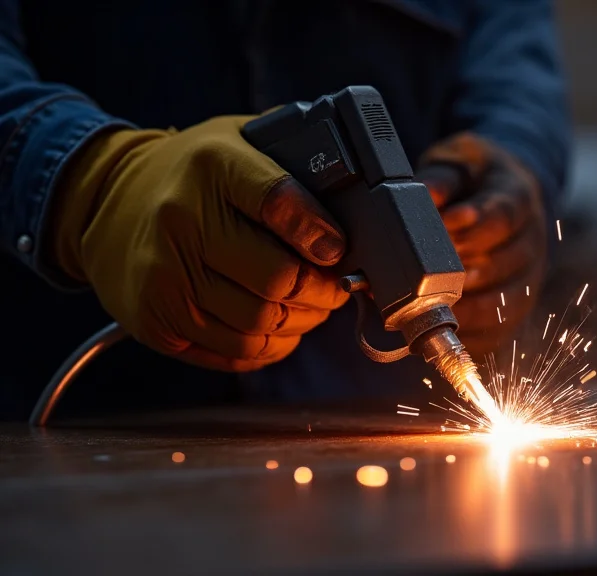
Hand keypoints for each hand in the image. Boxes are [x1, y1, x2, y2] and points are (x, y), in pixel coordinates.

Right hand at [49, 116, 347, 370]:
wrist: (106, 200)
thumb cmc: (194, 173)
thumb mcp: (240, 141)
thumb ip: (295, 159)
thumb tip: (363, 194)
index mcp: (213, 165)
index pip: (280, 201)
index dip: (322, 233)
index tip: (339, 248)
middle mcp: (182, 220)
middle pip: (279, 279)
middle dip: (324, 291)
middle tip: (336, 286)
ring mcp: (165, 275)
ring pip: (261, 323)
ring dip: (302, 322)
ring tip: (311, 306)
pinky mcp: (156, 319)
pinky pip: (235, 352)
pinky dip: (271, 345)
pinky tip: (280, 326)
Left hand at [418, 133, 547, 352]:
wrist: (499, 194)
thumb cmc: (472, 181)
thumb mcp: (457, 165)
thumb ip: (441, 179)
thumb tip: (426, 197)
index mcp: (519, 196)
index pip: (504, 214)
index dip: (475, 224)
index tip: (445, 225)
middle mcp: (533, 239)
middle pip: (506, 261)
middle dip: (464, 269)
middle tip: (429, 270)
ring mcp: (529, 275)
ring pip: (507, 301)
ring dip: (469, 305)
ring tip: (433, 303)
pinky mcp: (517, 306)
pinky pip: (501, 330)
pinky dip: (472, 334)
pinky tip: (443, 329)